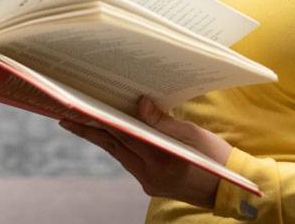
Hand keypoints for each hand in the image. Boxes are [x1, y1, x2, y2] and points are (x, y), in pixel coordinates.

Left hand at [58, 96, 233, 208]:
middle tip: (65, 117)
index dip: (100, 121)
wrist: (229, 190)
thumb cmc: (216, 158)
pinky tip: (111, 134)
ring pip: (120, 155)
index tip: (79, 111)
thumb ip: (164, 121)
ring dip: (103, 138)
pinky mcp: (152, 186)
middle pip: (114, 148)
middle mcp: (152, 176)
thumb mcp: (193, 134)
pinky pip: (130, 162)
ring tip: (81, 121)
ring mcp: (150, 183)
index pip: (123, 136)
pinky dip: (120, 147)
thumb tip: (141, 103)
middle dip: (90, 130)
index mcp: (162, 160)